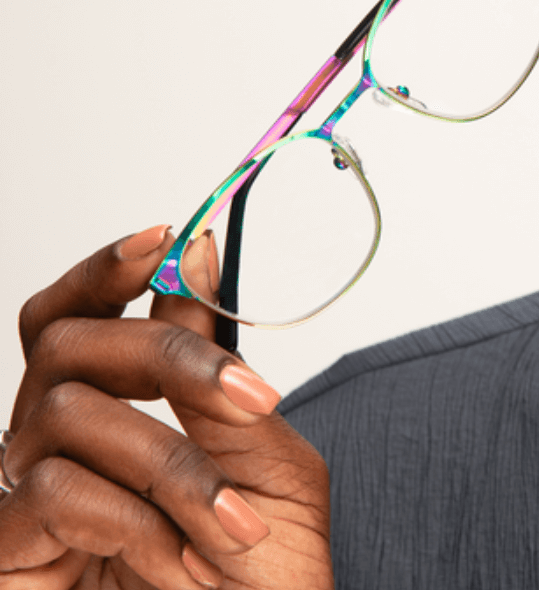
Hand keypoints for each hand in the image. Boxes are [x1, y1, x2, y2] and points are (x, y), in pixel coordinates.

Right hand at [0, 225, 333, 588]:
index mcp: (116, 411)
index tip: (166, 236)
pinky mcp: (8, 551)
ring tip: (232, 523)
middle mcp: (58, 441)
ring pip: (67, 412)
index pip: (80, 316)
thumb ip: (217, 366)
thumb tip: (194, 255)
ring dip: (171, 464)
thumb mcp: (258, 455)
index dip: (108, 268)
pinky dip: (128, 518)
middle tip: (251, 395)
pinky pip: (45, 488)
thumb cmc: (258, 573)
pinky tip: (173, 561)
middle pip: (67, 343)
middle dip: (165, 354)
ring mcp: (25, 495)